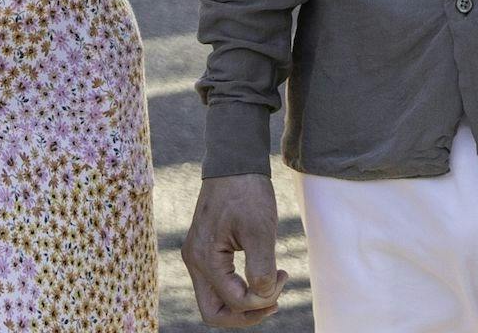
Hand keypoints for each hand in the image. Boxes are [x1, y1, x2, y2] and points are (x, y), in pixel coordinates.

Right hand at [184, 174, 287, 325]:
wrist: (234, 161)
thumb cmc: (247, 191)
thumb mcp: (260, 229)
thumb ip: (260, 268)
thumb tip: (263, 296)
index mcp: (205, 258)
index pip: (233, 301)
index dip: (262, 299)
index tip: (282, 275)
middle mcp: (195, 261)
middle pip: (213, 312)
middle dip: (245, 315)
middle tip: (273, 301)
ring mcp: (197, 257)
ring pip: (216, 301)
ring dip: (244, 302)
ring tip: (272, 286)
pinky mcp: (205, 251)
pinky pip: (219, 284)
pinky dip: (239, 287)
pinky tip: (262, 274)